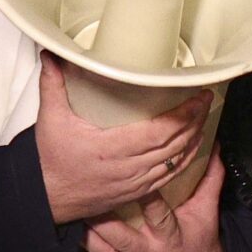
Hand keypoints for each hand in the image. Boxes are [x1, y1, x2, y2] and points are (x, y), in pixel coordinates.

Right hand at [36, 57, 214, 224]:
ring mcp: (134, 183)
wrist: (46, 198)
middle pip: (174, 145)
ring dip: (193, 140)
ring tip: (203, 118)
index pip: (159, 132)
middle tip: (205, 100)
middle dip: (195, 121)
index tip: (198, 97)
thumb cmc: (51, 160)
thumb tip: (51, 53)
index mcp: (111, 148)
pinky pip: (168, 177)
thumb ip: (52, 84)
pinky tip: (193, 148)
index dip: (184, 115)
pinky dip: (185, 161)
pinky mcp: (135, 192)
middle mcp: (127, 168)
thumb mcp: (50, 119)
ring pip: (175, 162)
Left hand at [65, 153, 228, 251]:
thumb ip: (210, 177)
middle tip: (83, 195)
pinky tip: (60, 245)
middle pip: (120, 236)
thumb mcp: (207, 211)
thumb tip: (214, 144)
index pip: (158, 213)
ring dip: (84, 235)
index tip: (131, 176)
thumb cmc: (200, 242)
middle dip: (100, 218)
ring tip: (68, 214)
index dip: (146, 197)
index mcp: (169, 235)